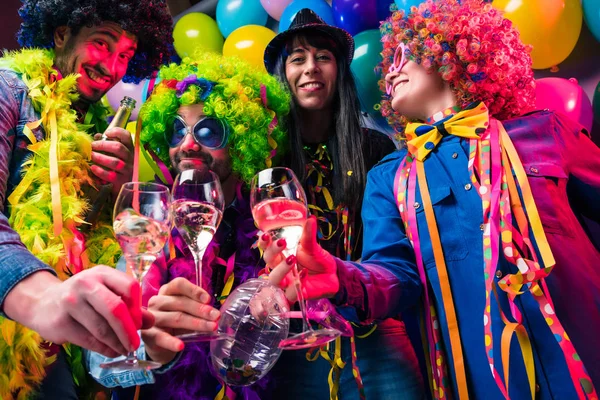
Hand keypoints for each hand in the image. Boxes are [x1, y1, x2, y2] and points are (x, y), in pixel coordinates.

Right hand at [3, 267, 148, 357]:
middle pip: (116, 308)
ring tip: (124, 350)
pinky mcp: (61, 322)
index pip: (130, 287)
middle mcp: (86, 284)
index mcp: (102, 273)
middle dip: (129, 330)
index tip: (140, 322)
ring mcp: (71, 302)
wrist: (42, 302)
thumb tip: (151, 321)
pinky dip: (104, 349)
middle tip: (135, 344)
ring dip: (117, 343)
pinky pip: (89, 340)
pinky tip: (111, 351)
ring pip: (102, 328)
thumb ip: (130, 306)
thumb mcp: (106, 293)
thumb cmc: (84, 298)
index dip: (138, 307)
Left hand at [91, 127, 133, 197]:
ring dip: (100, 158)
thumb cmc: (116, 164)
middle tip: (92, 146)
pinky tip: (93, 168)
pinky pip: (110, 175)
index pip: (127, 136)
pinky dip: (100, 171)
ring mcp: (127, 169)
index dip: (117, 132)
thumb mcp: (114, 153)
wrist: (123, 184)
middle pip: (118, 148)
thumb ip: (106, 143)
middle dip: (103, 145)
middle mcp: (130, 157)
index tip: (106, 133)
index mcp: (128, 148)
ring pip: (114, 162)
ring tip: (91, 156)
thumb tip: (97, 136)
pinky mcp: (121, 180)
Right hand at [142, 278, 220, 364]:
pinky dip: (172, 342)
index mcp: (167, 291)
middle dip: (201, 309)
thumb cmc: (175, 319)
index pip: (179, 285)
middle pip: (181, 302)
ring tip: (211, 327)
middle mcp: (157, 301)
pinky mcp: (148, 335)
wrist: (157, 340)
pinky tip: (181, 346)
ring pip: (176, 318)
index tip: (208, 299)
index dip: (194, 290)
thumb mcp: (186, 310)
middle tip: (216, 316)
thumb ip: (197, 307)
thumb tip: (214, 313)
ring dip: (196, 323)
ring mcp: (151, 318)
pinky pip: (161, 338)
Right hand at [259, 216, 338, 301]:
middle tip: (282, 242)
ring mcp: (287, 282)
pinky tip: (304, 274)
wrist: (332, 275)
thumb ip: (309, 235)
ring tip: (292, 259)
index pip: (267, 249)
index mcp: (281, 255)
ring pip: (274, 279)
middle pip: (268, 263)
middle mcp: (280, 269)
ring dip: (281, 269)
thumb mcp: (313, 246)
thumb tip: (311, 219)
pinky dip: (296, 284)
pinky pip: (290, 293)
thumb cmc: (318, 260)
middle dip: (272, 252)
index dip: (263, 243)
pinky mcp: (295, 294)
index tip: (266, 235)